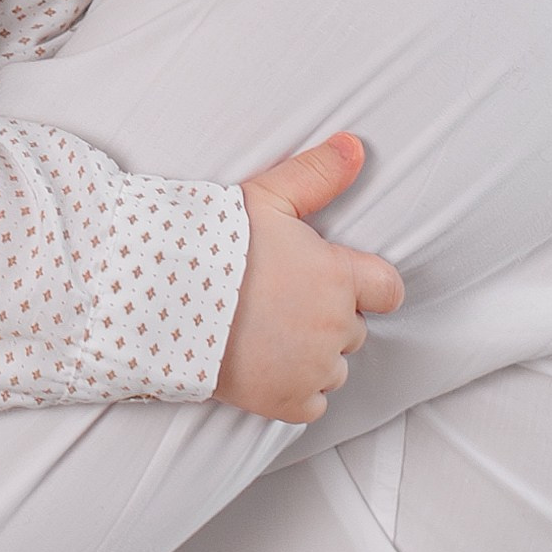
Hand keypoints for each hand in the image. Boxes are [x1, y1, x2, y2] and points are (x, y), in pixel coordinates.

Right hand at [215, 136, 402, 422]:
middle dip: (326, 320)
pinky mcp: (287, 401)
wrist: (163, 301)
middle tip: (281, 306)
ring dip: (312, 358)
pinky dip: (294, 393)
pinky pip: (312, 404)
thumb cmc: (213, 246)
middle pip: (353, 330)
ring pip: (333, 369)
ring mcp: (312, 368)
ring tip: (268, 337)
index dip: (367, 288)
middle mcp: (335, 326)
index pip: (388, 291)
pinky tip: (265, 369)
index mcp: (339, 277)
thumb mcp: (267, 198)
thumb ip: (317, 174)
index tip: (337, 285)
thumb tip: (357, 146)